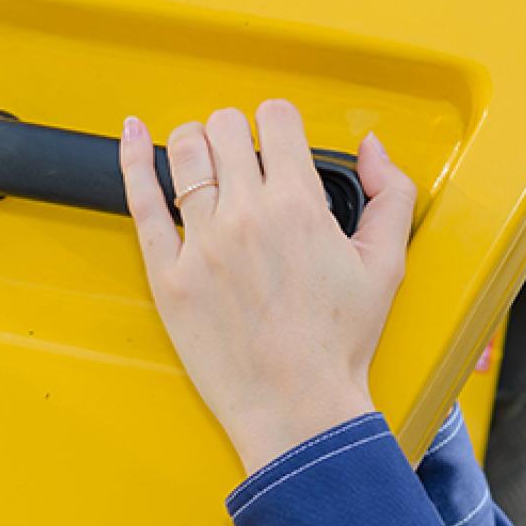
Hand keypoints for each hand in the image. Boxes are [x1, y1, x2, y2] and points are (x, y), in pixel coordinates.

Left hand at [118, 101, 416, 471]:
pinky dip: (132, 159)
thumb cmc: (338, 346)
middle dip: (237, 131)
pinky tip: (133, 136)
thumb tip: (373, 151)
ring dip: (195, 142)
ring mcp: (201, 243)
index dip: (280, 122)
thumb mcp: (388, 265)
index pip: (277, 119)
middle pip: (226, 127)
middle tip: (243, 156)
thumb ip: (392, 196)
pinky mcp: (168, 273)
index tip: (279, 139)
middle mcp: (247, 215)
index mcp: (300, 207)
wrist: (298, 406)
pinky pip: (141, 200)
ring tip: (204, 158)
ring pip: (184, 152)